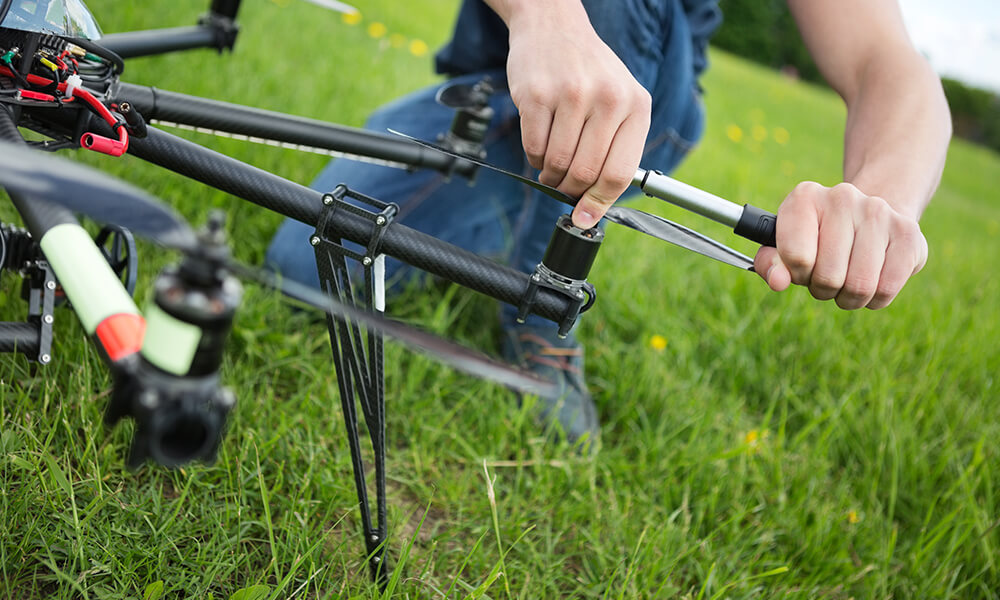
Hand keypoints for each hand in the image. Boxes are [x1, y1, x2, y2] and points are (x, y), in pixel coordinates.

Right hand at [502, 3, 650, 228]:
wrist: (554, 26)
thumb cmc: (589, 72)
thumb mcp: (619, 102)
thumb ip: (614, 150)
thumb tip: (594, 208)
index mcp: (636, 106)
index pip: (620, 173)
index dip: (600, 203)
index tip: (585, 219)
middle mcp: (608, 99)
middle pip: (585, 173)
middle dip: (570, 190)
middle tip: (563, 187)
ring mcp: (571, 95)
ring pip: (557, 164)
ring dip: (550, 174)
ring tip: (551, 163)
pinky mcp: (536, 94)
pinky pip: (534, 147)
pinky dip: (534, 156)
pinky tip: (540, 142)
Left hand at [753, 181, 927, 308]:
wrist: (869, 217)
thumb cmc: (818, 240)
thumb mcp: (785, 246)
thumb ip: (771, 264)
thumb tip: (778, 282)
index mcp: (804, 197)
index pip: (795, 256)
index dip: (797, 274)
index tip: (802, 267)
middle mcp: (842, 197)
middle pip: (828, 276)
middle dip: (823, 289)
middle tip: (826, 276)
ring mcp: (879, 212)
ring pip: (860, 286)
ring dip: (848, 298)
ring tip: (846, 280)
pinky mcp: (908, 234)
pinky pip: (886, 290)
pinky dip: (874, 299)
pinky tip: (871, 279)